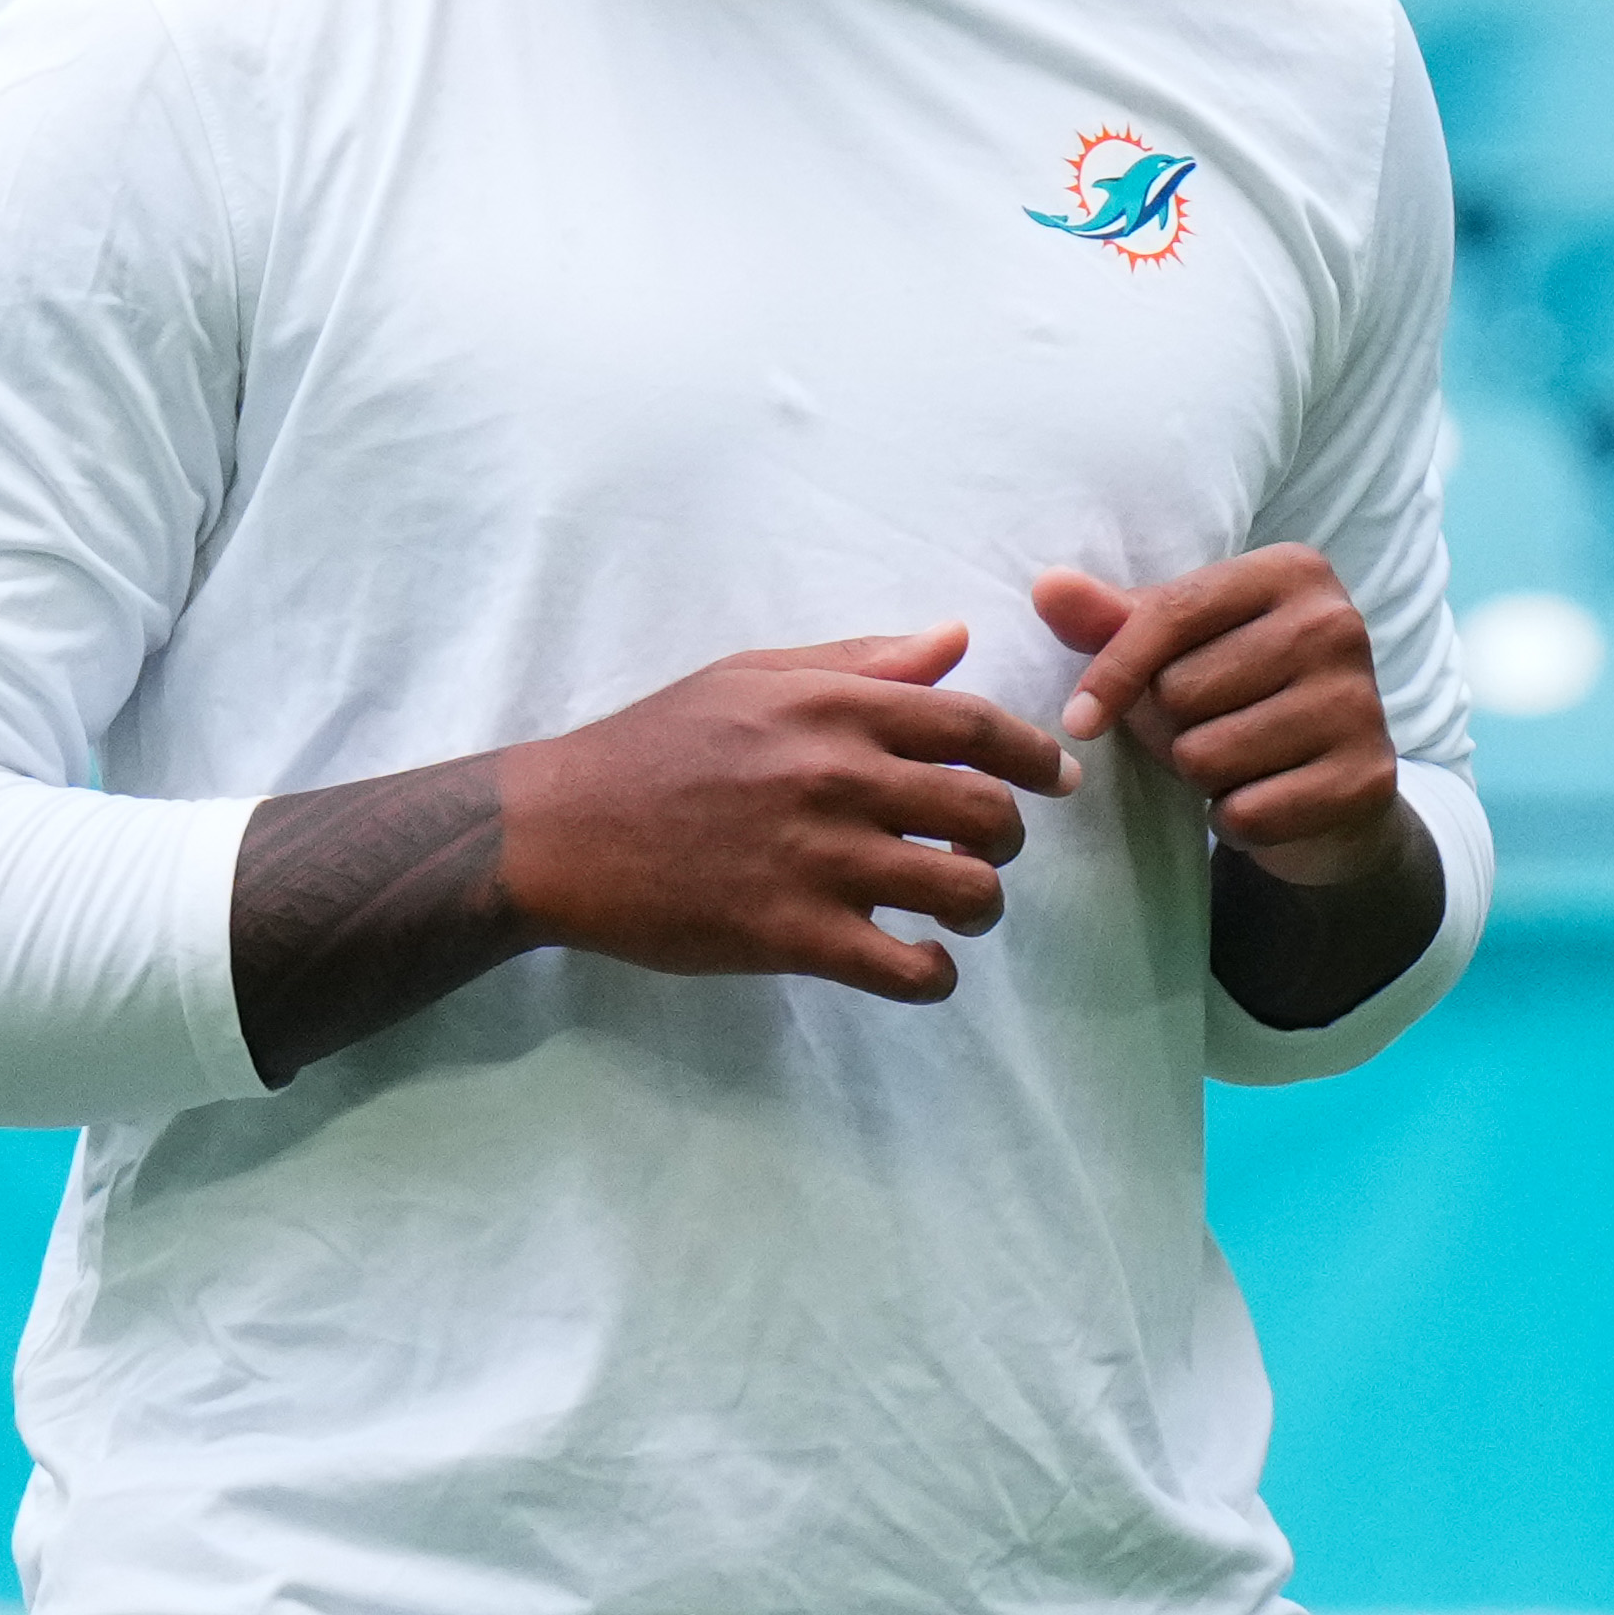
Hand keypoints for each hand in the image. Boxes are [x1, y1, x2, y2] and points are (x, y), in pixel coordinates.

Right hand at [497, 624, 1077, 1003]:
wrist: (556, 829)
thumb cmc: (657, 743)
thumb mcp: (756, 676)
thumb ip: (863, 662)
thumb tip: (954, 639)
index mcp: (837, 708)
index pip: (977, 727)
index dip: (1035, 756)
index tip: (1056, 778)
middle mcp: (838, 778)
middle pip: (986, 812)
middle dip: (1009, 838)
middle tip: (992, 852)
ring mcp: (816, 860)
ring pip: (962, 891)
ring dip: (982, 906)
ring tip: (960, 910)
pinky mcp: (788, 935)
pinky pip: (903, 968)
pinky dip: (934, 975)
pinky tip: (922, 966)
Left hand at [1039, 550, 1403, 885]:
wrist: (1329, 785)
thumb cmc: (1240, 700)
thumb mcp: (1177, 651)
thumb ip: (1113, 620)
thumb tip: (1047, 588)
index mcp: (1293, 571)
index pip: (1171, 612)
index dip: (1111, 673)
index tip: (1079, 720)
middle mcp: (1338, 623)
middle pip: (1182, 690)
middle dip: (1174, 728)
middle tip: (1215, 729)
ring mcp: (1360, 700)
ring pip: (1207, 755)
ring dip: (1204, 777)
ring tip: (1241, 764)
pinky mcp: (1367, 776)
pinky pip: (1247, 812)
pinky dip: (1237, 821)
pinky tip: (1269, 799)